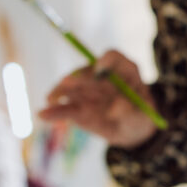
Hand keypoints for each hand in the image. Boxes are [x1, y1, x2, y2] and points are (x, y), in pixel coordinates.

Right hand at [39, 50, 157, 147]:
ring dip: (61, 90)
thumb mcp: (143, 115)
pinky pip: (65, 107)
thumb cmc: (141, 116)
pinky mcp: (77, 107)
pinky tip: (44, 114)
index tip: (100, 70)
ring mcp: (87, 90)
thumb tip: (115, 108)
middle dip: (78, 77)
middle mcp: (102, 75)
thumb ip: (131, 110)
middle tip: (67, 82)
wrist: (131, 129)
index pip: (112, 56)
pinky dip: (54, 111)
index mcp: (124, 70)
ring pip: (72, 87)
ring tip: (52, 98)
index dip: (106, 61)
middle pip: (87, 71)